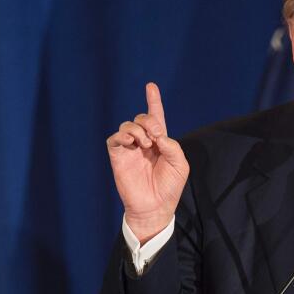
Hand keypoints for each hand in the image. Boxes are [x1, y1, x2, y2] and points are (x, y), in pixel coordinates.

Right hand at [106, 82, 189, 241]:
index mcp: (160, 142)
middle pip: (142, 118)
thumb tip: (157, 135)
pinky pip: (114, 138)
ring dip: (138, 129)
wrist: (155, 207)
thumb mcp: (179, 165)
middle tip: (156, 135)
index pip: (156, 117)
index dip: (153, 101)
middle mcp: (144, 142)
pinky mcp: (118, 156)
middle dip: (149, 121)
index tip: (151, 86)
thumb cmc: (169, 188)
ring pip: (127, 125)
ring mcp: (130, 149)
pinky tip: (132, 143)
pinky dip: (122, 136)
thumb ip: (172, 146)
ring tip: (146, 143)